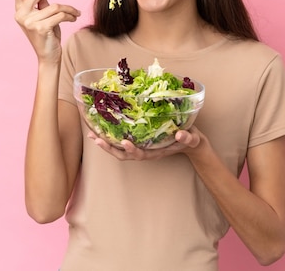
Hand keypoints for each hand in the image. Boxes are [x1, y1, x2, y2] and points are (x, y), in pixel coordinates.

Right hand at [14, 0, 80, 63]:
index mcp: (19, 8)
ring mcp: (30, 22)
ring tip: (75, 12)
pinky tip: (74, 18)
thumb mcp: (42, 13)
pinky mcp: (41, 28)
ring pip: (55, 5)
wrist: (48, 56)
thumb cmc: (46, 34)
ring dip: (69, 8)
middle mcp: (21, 14)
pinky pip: (60, 15)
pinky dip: (70, 15)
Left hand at [87, 126, 204, 160]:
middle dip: (110, 148)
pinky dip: (111, 137)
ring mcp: (142, 147)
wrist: (190, 142)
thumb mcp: (192, 139)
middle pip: (124, 155)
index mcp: (156, 152)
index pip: (141, 154)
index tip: (125, 142)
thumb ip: (187, 138)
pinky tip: (102, 129)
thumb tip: (179, 135)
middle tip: (97, 139)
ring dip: (106, 143)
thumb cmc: (190, 140)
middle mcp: (146, 151)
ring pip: (120, 150)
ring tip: (93, 135)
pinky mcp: (140, 141)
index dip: (131, 150)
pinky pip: (123, 141)